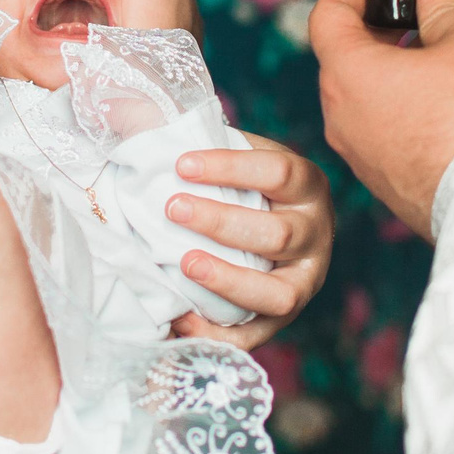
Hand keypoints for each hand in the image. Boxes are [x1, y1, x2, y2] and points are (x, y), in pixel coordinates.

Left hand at [165, 134, 332, 349]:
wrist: (277, 227)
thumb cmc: (246, 186)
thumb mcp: (240, 155)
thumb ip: (203, 140)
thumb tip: (137, 117)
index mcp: (307, 186)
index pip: (278, 172)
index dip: (230, 168)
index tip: (181, 164)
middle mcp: (316, 235)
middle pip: (277, 235)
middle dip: (221, 223)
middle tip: (172, 209)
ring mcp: (305, 281)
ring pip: (277, 293)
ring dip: (228, 280)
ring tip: (184, 264)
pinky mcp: (284, 318)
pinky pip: (256, 336)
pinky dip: (218, 332)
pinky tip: (180, 318)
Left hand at [307, 0, 453, 232]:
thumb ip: (444, 4)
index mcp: (348, 73)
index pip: (327, 13)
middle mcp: (342, 116)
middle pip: (342, 56)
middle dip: (374, 24)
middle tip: (408, 6)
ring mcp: (359, 154)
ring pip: (361, 97)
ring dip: (388, 68)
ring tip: (432, 53)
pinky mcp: (383, 180)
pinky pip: (380, 131)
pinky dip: (399, 106)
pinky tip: (438, 102)